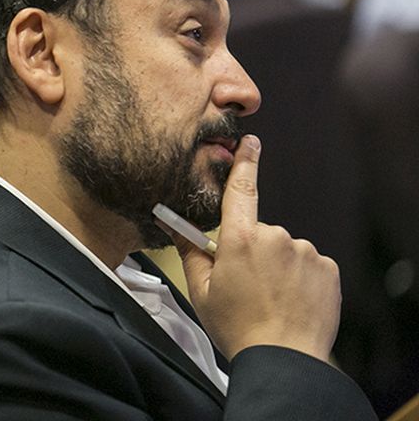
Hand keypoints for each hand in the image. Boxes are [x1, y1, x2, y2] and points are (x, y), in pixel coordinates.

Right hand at [174, 135, 341, 361]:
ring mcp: (304, 252)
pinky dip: (300, 277)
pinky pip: (307, 263)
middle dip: (252, 250)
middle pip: (258, 231)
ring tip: (270, 297)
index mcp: (240, 239)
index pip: (242, 189)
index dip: (245, 162)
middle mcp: (275, 237)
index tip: (250, 142)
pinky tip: (291, 299)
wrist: (285, 359)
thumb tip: (175, 226)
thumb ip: (190, 252)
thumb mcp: (201, 291)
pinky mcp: (326, 268)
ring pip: (284, 249)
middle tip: (246, 284)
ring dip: (277, 265)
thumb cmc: (239, 328)